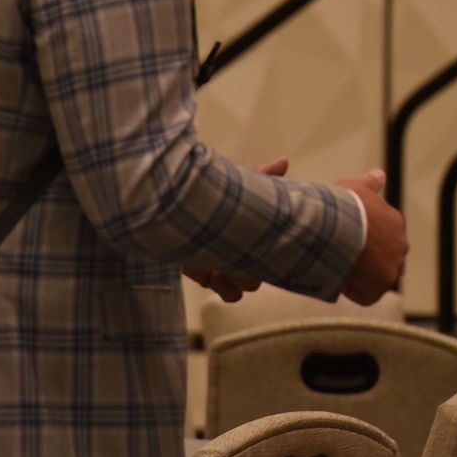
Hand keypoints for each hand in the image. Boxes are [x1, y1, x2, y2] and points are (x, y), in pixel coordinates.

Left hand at [182, 156, 290, 301]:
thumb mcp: (237, 186)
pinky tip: (214, 276)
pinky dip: (227, 290)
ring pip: (250, 286)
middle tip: (236, 255)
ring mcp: (229, 267)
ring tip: (223, 266)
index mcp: (254, 232)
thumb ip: (262, 176)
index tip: (256, 244)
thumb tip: (285, 160)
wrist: (171, 211)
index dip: (271, 253)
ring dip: (240, 279)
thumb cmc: (209, 197)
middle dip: (253, 267)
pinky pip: (231, 296)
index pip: (277, 251)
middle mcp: (245, 252)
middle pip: (266, 270)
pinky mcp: (209, 277)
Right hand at [336, 168, 406, 304]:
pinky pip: (367, 295)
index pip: (386, 236)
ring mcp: (392, 267)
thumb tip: (380, 174)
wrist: (341, 226)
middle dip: (369, 260)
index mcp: (396, 221)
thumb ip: (370, 183)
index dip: (366, 240)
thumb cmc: (345, 205)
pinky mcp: (380, 287)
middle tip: (343, 256)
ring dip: (362, 276)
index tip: (348, 238)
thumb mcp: (356, 187)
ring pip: (378, 278)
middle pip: (386, 258)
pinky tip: (339, 282)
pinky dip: (354, 291)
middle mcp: (400, 245)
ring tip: (339, 270)